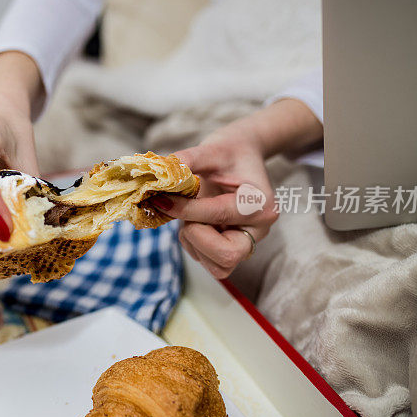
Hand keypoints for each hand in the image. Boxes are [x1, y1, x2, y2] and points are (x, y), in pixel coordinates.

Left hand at [149, 129, 277, 278]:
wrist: (242, 156)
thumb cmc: (228, 152)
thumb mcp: (209, 150)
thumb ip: (186, 161)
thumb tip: (158, 172)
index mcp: (259, 203)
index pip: (218, 214)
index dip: (185, 209)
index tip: (161, 199)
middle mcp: (257, 229)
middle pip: (227, 255)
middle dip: (196, 236)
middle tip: (184, 214)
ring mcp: (246, 242)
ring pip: (218, 266)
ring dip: (193, 243)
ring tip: (189, 215)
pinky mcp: (232, 249)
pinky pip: (210, 264)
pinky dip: (193, 246)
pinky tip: (192, 222)